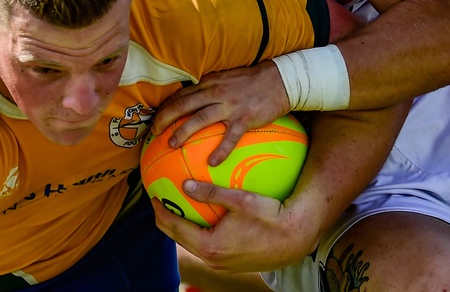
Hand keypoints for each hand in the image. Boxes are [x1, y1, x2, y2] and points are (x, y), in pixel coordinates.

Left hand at [151, 181, 318, 272]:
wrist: (296, 237)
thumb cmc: (271, 216)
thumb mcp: (241, 200)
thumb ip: (212, 192)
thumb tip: (185, 184)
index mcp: (210, 245)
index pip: (175, 228)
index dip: (161, 211)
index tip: (153, 196)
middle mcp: (213, 259)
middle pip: (179, 239)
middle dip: (166, 220)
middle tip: (159, 201)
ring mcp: (222, 264)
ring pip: (193, 245)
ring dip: (182, 228)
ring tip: (178, 209)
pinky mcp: (232, 264)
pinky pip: (208, 248)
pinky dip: (199, 234)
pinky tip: (205, 220)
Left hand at [152, 62, 290, 164]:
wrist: (280, 80)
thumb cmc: (253, 81)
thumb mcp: (226, 78)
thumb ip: (210, 87)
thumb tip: (194, 99)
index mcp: (210, 83)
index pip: (182, 95)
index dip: (165, 107)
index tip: (155, 119)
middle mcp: (216, 92)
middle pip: (183, 105)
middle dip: (165, 119)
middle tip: (154, 132)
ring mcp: (230, 106)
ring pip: (200, 119)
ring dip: (183, 132)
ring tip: (172, 145)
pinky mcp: (245, 118)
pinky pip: (230, 137)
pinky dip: (220, 150)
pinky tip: (212, 163)